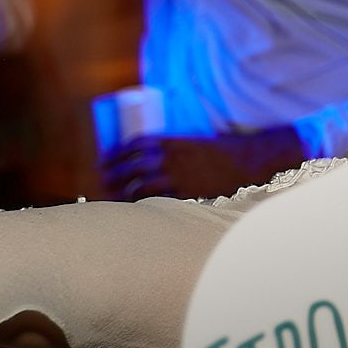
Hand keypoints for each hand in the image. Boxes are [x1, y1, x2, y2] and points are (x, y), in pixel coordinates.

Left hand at [101, 128, 302, 200]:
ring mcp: (178, 176)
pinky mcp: (185, 193)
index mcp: (172, 141)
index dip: (116, 152)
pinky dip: (142, 203)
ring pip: (140, 184)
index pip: (135, 144)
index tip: (104, 160)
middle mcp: (171, 158)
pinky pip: (157, 200)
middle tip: (102, 180)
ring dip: (122, 190)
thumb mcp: (191, 142)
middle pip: (132, 165)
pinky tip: (134, 207)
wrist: (245, 163)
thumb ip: (170, 149)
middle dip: (113, 173)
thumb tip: (147, 158)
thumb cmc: (220, 153)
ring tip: (112, 195)